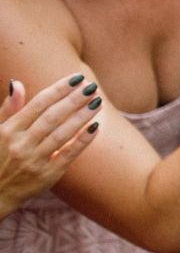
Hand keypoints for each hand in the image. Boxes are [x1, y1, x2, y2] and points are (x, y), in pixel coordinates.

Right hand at [0, 75, 101, 217]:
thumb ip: (8, 108)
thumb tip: (17, 82)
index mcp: (8, 130)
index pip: (38, 104)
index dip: (59, 89)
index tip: (77, 78)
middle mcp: (21, 144)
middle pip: (52, 117)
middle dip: (74, 99)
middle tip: (92, 86)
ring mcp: (34, 160)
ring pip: (62, 134)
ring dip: (82, 116)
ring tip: (97, 102)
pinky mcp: (48, 175)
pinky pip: (69, 154)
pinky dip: (83, 140)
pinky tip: (96, 126)